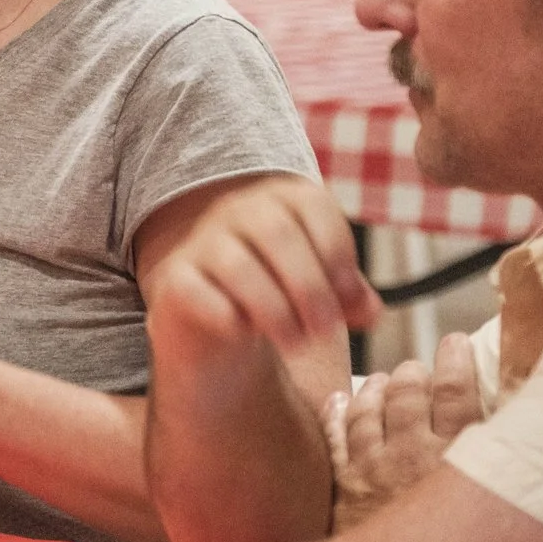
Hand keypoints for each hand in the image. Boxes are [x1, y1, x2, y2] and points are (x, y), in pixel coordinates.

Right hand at [147, 176, 381, 358]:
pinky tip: (245, 332)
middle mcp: (238, 209)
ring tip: (295, 343)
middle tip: (325, 332)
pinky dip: (228, 318)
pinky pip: (197, 292)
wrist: (217, 320)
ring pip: (237, 265)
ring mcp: (202, 240)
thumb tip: (368, 310)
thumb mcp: (323, 289)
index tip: (349, 304)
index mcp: (282, 198)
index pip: (314, 207)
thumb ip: (350, 295)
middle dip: (309, 289)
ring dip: (275, 311)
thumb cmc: (281, 295)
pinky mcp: (174, 277)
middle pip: (277, 233)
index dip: (339, 257)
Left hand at [327, 331, 482, 530]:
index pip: (457, 393)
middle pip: (410, 396)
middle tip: (416, 364)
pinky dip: (337, 413)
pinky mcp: (346, 486)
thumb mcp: (479, 508)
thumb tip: (493, 443)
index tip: (456, 342)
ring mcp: (373, 468)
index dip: (455, 362)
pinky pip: (336, 438)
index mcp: (455, 459)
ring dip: (379, 389)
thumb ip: (484, 470)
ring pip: (371, 411)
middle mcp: (411, 456)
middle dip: (414, 374)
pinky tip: (339, 398)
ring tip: (387, 378)